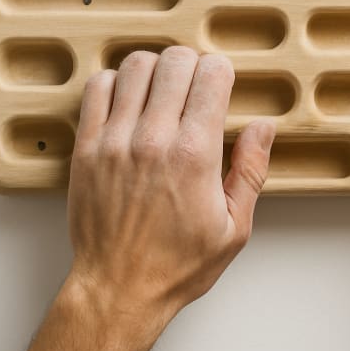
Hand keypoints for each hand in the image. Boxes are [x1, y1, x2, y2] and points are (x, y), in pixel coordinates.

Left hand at [2, 46, 274, 350]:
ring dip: (157, 69)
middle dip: (194, 64)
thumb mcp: (236, 227)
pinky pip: (97, 87)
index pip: (211, 76)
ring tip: (165, 90)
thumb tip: (263, 128)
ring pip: (135, 65)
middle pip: (175, 61)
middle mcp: (153, 139)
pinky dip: (117, 82)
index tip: (223, 85)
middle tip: (197, 85)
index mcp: (195, 155)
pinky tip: (131, 101)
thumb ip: (251, 171)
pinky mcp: (87, 147)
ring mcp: (115, 140)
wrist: (119, 289)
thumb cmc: (177, 264)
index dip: (223, 72)